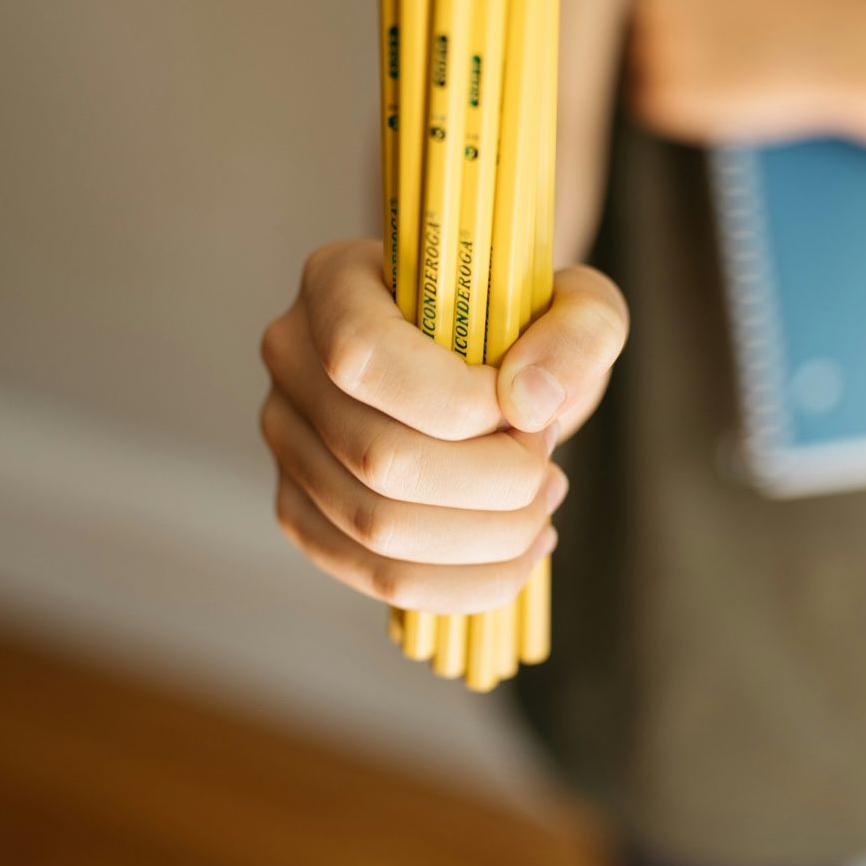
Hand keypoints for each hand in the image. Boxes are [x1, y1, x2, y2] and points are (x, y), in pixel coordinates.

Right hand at [260, 240, 627, 613]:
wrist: (492, 364)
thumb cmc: (528, 324)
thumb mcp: (578, 302)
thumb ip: (577, 332)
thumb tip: (529, 402)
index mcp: (335, 283)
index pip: (366, 360)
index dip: (459, 403)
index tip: (527, 409)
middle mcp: (291, 358)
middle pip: (377, 459)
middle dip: (493, 479)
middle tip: (547, 463)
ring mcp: (287, 440)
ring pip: (377, 531)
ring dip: (488, 536)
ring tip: (542, 505)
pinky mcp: (304, 510)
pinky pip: (377, 578)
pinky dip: (466, 582)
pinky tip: (519, 549)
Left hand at [632, 0, 865, 143]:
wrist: (851, 48)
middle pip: (639, 8)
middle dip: (678, 18)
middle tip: (731, 29)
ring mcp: (661, 49)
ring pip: (638, 55)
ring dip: (673, 59)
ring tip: (728, 58)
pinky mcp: (669, 96)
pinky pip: (647, 99)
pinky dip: (675, 99)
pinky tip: (719, 86)